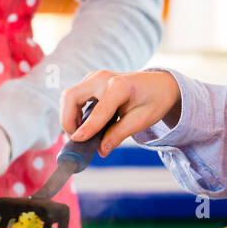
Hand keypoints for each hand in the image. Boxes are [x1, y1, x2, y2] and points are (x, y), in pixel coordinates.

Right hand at [60, 69, 182, 155]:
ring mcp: (96, 77)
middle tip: (76, 140)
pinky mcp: (92, 80)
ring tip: (81, 135)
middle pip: (71, 96)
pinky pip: (74, 96)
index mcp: (120, 86)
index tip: (77, 141)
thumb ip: (119, 134)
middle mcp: (104, 77)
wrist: (160, 85)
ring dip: (69, 116)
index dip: (87, 127)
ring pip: (69, 96)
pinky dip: (73, 111)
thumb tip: (101, 150)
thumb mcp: (141, 121)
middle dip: (67, 120)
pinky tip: (84, 125)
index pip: (99, 109)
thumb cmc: (154, 101)